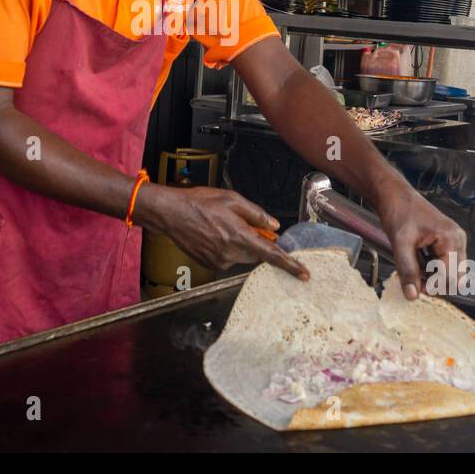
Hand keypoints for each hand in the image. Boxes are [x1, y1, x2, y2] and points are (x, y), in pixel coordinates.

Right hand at [134, 183, 309, 280]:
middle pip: (256, 255)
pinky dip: (227, 247)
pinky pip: (227, 258)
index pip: (271, 254)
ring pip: (242, 256)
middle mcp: (230, 253)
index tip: (303, 274)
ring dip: (240, 243)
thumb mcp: (231, 199)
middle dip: (257, 242)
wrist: (170, 214)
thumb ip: (256, 213)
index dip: (290, 265)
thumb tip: (274, 225)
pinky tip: (213, 233)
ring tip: (222, 225)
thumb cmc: (199, 202)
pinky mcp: (209, 264)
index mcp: (239, 236)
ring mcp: (219, 261)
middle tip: (245, 225)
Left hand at [375, 185, 466, 299]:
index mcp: (451, 239)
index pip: (451, 276)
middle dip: (435, 282)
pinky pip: (444, 263)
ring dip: (433, 276)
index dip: (433, 286)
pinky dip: (431, 268)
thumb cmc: (400, 211)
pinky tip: (417, 260)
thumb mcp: (401, 243)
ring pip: (450, 272)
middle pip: (455, 277)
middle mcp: (458, 240)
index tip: (416, 289)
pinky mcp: (447, 241)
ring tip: (414, 267)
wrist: (394, 195)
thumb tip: (412, 295)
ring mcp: (454, 240)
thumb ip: (408, 270)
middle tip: (414, 280)